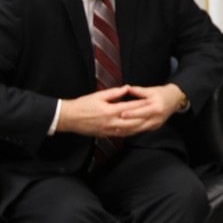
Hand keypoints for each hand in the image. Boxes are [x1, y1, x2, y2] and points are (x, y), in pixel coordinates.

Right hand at [57, 84, 184, 137]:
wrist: (69, 118)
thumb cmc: (82, 105)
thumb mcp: (98, 95)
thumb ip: (114, 92)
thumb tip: (127, 88)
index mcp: (109, 111)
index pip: (130, 108)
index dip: (141, 105)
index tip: (150, 101)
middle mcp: (111, 122)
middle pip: (132, 121)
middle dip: (144, 117)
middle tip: (154, 114)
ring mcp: (108, 130)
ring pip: (128, 130)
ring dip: (139, 127)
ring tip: (148, 122)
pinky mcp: (105, 134)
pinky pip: (121, 135)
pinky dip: (130, 132)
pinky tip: (135, 129)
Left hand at [116, 83, 186, 132]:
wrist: (174, 100)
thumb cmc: (162, 94)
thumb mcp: (151, 90)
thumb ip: (139, 90)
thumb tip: (127, 88)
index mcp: (157, 108)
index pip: (143, 112)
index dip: (132, 114)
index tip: (121, 114)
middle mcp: (157, 118)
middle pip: (140, 123)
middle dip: (127, 126)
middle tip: (114, 125)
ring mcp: (156, 124)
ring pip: (140, 129)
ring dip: (128, 131)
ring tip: (116, 130)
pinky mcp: (154, 127)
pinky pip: (142, 130)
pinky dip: (133, 131)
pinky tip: (124, 132)